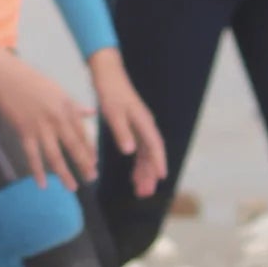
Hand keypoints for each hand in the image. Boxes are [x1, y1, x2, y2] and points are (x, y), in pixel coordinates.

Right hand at [0, 41, 95, 187]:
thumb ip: (74, 105)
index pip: (82, 133)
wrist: (3, 75)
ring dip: (65, 174)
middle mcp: (57, 118)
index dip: (89, 149)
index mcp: (67, 106)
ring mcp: (40, 126)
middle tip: (91, 179)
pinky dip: (37, 171)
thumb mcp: (56, 89)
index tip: (94, 163)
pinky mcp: (24, 131)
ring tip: (72, 188)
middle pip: (74, 146)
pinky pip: (32, 156)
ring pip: (55, 155)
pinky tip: (42, 185)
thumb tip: (91, 112)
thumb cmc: (29, 79)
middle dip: (84, 164)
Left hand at [89, 49, 166, 198]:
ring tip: (140, 189)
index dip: (158, 163)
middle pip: (152, 153)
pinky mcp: (134, 126)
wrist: (107, 74)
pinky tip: (134, 174)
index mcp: (143, 122)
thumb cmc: (110, 91)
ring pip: (146, 153)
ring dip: (144, 171)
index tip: (161, 178)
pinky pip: (139, 148)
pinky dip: (137, 162)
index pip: (155, 146)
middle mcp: (146, 125)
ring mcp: (141, 126)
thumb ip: (122, 132)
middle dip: (150, 173)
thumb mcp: (112, 112)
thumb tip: (130, 152)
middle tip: (145, 192)